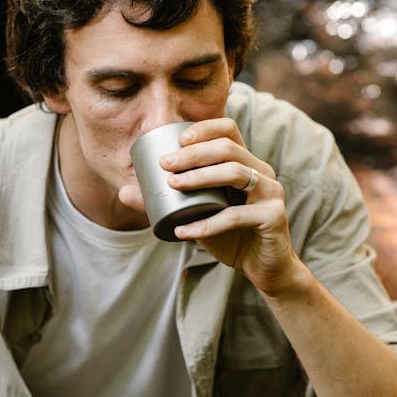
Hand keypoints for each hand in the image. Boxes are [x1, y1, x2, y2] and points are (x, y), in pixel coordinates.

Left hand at [119, 118, 302, 296]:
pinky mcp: (273, 217)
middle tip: (165, 165)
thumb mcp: (196, 215)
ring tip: (173, 186)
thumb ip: (166, 203)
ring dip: (200, 177)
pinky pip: (235, 216)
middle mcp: (263, 172)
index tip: (177, 141)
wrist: (264, 268)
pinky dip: (206, 224)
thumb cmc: (231, 236)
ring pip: (235, 173)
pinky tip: (183, 231)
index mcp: (248, 164)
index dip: (204, 129)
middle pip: (229, 149)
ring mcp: (271, 193)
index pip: (230, 130)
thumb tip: (123, 192)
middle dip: (193, 154)